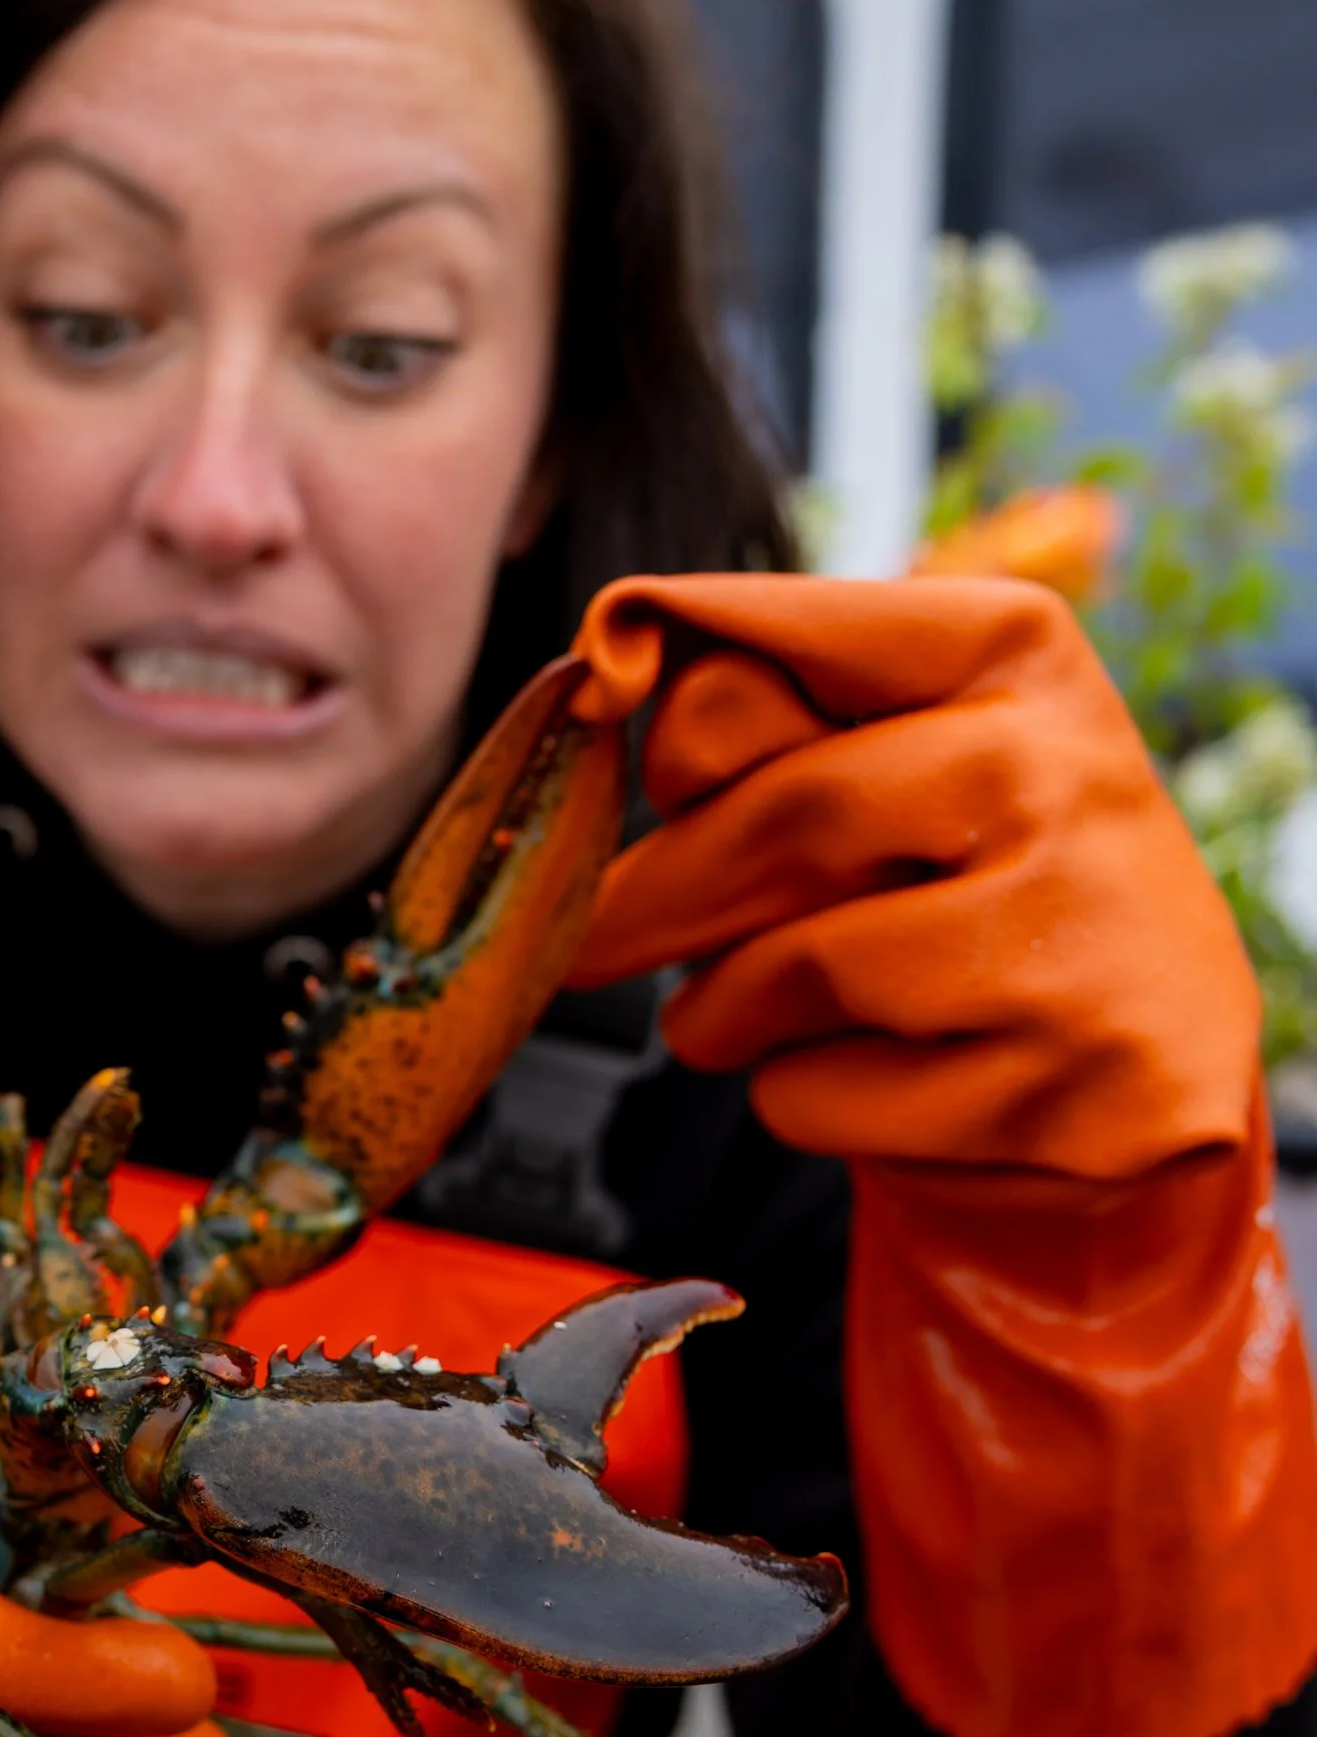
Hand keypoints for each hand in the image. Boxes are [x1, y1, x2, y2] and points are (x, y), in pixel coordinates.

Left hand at [567, 571, 1257, 1175]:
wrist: (1148, 1060)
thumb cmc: (971, 885)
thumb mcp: (903, 758)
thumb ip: (768, 711)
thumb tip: (606, 666)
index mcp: (1014, 651)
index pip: (786, 636)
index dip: (669, 691)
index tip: (598, 701)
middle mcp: (1063, 773)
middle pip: (779, 816)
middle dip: (653, 895)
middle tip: (587, 942)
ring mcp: (1082, 937)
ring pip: (796, 967)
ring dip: (718, 1011)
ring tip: (726, 1017)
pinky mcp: (1067, 1091)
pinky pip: (826, 1093)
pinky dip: (799, 1100)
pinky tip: (861, 1082)